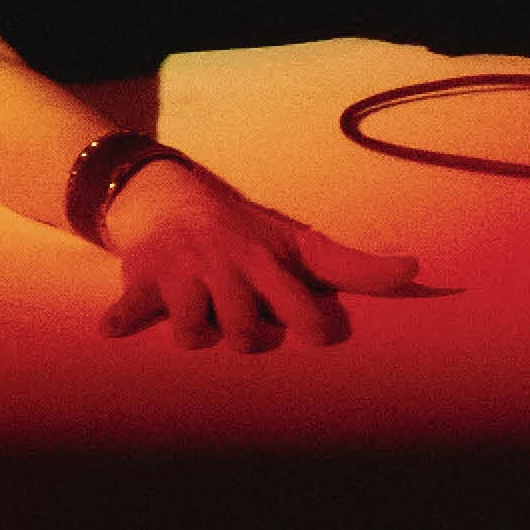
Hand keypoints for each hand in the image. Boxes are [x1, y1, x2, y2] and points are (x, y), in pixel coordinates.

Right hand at [98, 159, 420, 351]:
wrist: (163, 191)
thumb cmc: (240, 230)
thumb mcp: (294, 241)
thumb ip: (352, 266)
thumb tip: (417, 269)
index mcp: (265, 261)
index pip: (297, 303)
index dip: (310, 324)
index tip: (315, 334)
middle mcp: (226, 266)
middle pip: (245, 329)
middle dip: (246, 337)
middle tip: (241, 326)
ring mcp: (182, 271)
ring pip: (193, 327)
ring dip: (194, 336)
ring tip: (195, 327)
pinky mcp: (142, 275)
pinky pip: (131, 304)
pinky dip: (120, 319)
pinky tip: (112, 332)